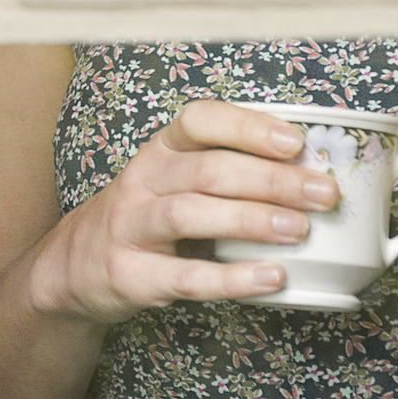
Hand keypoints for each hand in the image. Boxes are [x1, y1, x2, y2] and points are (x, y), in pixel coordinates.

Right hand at [27, 100, 340, 325]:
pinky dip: (231, 278)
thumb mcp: (173, 179)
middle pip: (206, 169)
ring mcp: (131, 226)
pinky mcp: (130, 274)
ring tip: (298, 230)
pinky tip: (270, 278)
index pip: (198, 120)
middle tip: (322, 193)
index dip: (246, 127)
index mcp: (160, 150)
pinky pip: (184, 276)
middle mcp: (142, 181)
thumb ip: (226, 171)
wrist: (74, 265)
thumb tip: (308, 173)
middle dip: (271, 179)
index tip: (294, 141)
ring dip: (250, 219)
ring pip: (190, 214)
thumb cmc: (145, 216)